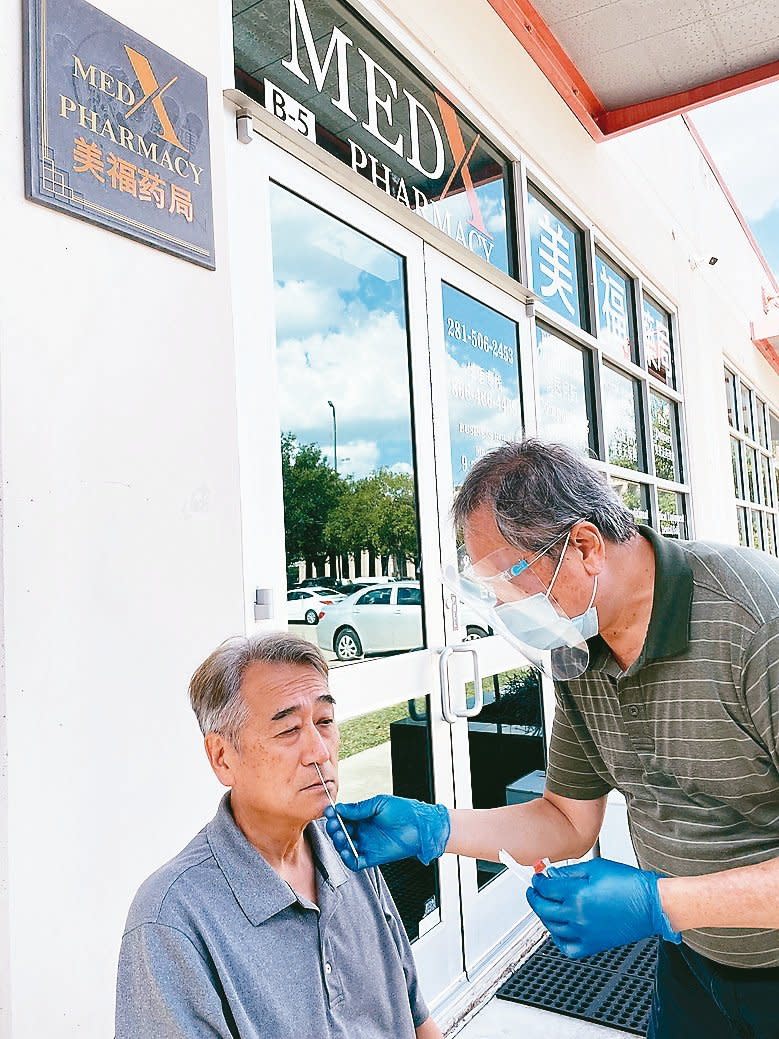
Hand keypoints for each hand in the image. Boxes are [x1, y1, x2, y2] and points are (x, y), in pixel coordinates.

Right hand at [324, 795, 449, 870]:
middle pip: (342, 832)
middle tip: (334, 825)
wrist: (421, 827)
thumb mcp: (380, 803)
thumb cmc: (405, 812)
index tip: (330, 812)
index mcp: (365, 816)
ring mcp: (367, 844)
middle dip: (335, 828)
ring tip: (340, 836)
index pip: (344, 817)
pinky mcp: (372, 857)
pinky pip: (356, 861)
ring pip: (346, 846)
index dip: (335, 815)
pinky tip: (347, 851)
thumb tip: (341, 808)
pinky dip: (348, 858)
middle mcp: (364, 830)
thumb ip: (360, 808)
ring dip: (339, 843)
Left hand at [525, 857, 680, 958]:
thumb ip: (569, 872)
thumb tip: (552, 875)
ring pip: (552, 927)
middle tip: (534, 890)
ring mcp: (585, 932)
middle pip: (544, 908)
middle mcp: (578, 916)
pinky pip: (568, 947)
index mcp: (577, 894)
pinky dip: (559, 939)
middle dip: (535, 897)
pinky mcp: (594, 944)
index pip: (546, 888)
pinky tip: (558, 929)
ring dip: (544, 915)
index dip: (538, 881)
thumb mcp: (596, 868)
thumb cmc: (630, 884)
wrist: (651, 904)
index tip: (538, 877)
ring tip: (545, 905)